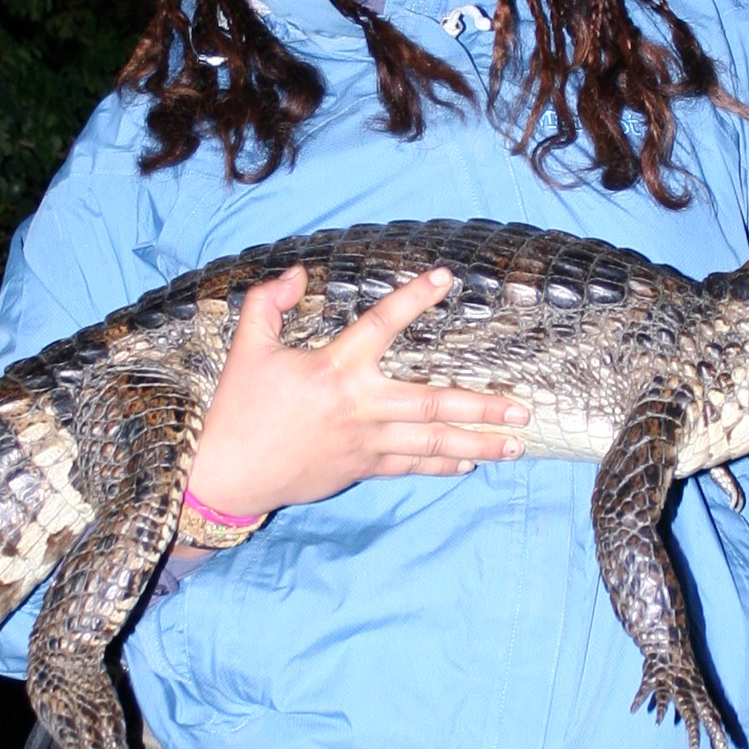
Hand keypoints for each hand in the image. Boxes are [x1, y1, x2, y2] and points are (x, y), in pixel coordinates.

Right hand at [184, 266, 528, 520]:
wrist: (227, 474)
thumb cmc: (238, 410)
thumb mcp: (246, 349)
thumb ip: (268, 305)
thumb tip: (299, 273)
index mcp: (334, 369)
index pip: (381, 324)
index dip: (413, 299)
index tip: (445, 278)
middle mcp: (359, 407)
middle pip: (431, 404)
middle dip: (481, 406)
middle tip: (522, 408)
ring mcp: (364, 443)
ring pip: (430, 444)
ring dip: (477, 442)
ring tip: (515, 442)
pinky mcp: (360, 468)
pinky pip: (410, 466)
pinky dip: (441, 464)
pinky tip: (469, 462)